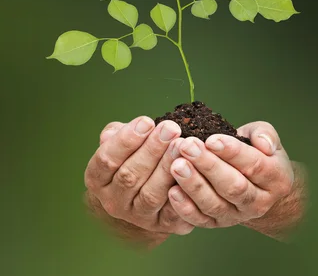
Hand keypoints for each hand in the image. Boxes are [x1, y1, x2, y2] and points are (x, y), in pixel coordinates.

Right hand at [84, 116, 193, 237]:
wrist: (154, 190)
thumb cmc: (137, 156)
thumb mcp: (123, 142)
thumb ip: (117, 134)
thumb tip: (116, 132)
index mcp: (98, 179)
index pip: (106, 160)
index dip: (126, 140)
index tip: (147, 121)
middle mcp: (113, 201)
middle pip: (130, 176)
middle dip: (152, 150)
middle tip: (171, 128)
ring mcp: (137, 216)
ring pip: (150, 195)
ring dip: (166, 168)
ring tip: (181, 145)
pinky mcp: (161, 225)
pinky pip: (172, 213)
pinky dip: (182, 194)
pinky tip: (192, 173)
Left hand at [167, 121, 294, 228]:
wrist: (256, 183)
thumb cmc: (257, 152)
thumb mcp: (265, 137)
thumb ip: (264, 134)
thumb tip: (263, 144)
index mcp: (276, 178)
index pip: (255, 166)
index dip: (233, 153)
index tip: (211, 139)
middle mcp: (259, 202)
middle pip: (233, 186)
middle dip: (208, 166)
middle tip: (188, 146)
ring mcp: (238, 216)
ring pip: (215, 204)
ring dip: (194, 185)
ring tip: (176, 165)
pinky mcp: (218, 223)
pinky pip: (200, 219)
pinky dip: (185, 208)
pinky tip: (172, 190)